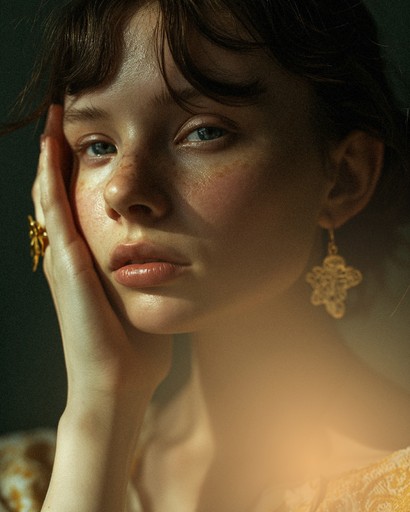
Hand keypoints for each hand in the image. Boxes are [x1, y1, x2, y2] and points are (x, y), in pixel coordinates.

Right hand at [32, 105, 172, 403]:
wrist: (117, 382)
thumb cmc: (135, 346)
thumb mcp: (141, 297)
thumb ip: (147, 271)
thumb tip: (173, 254)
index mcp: (86, 261)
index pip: (75, 206)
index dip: (76, 172)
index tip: (88, 138)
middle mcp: (67, 255)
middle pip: (56, 193)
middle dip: (59, 154)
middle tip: (63, 116)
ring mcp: (62, 258)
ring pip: (48, 194)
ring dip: (51, 156)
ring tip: (53, 119)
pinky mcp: (66, 264)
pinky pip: (54, 209)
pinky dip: (51, 176)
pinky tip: (52, 147)